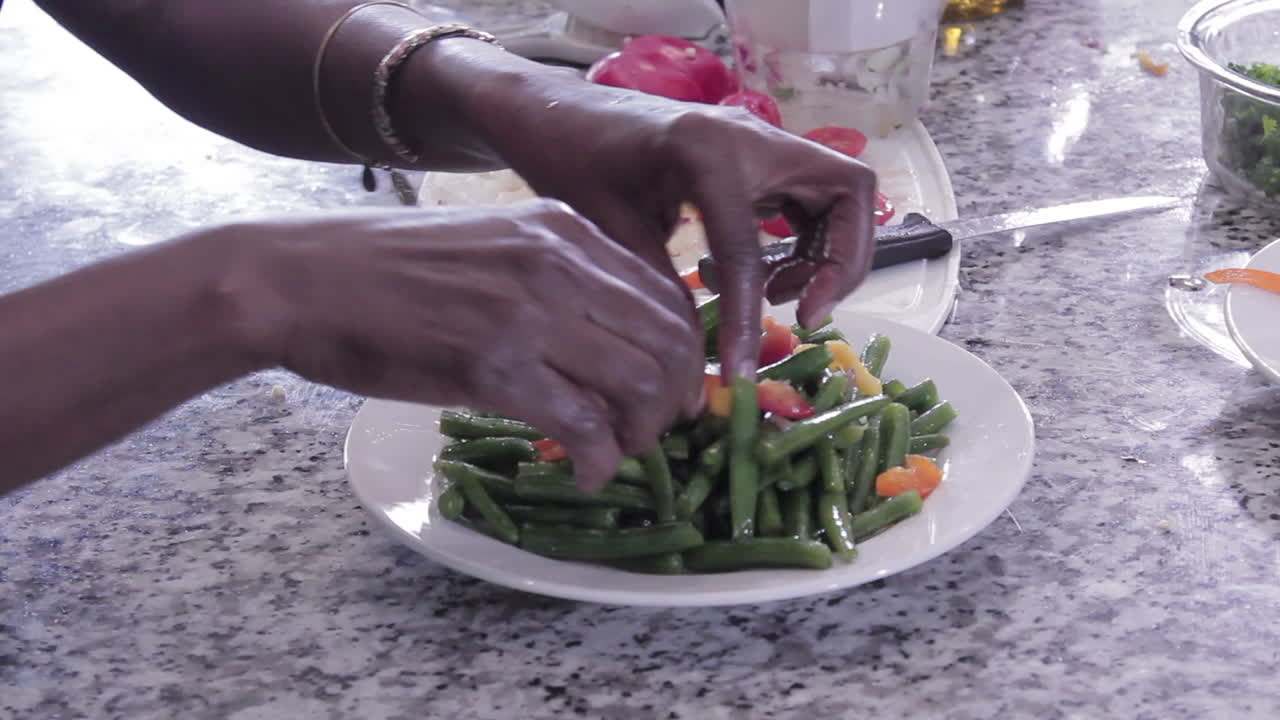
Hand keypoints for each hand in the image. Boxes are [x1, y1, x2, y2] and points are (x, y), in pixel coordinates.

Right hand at [234, 200, 702, 489]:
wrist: (298, 279)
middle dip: (676, 401)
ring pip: (640, 382)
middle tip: (654, 434)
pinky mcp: (492, 365)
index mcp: (563, 230)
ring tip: (616, 452)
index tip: (675, 394)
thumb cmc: (383, 271)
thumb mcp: (490, 249)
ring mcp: (528, 311)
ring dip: (643, 433)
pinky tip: (584, 471)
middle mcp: (558, 262)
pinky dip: (598, 458)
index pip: (665, 297)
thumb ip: (556, 282)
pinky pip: (583, 423)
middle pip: (667, 342)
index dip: (685, 357)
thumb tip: (608, 343)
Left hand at [476, 78, 877, 378]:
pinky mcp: (757, 157)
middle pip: (848, 192)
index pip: (749, 250)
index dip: (749, 320)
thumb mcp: (609, 235)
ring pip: (838, 195)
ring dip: (825, 252)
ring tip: (776, 294)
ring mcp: (759, 142)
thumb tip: (694, 366)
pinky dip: (802, 242)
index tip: (743, 371)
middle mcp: (749, 136)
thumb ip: (659, 293)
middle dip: (840, 261)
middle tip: (804, 313)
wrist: (556, 115)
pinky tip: (756, 274)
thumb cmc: (572, 164)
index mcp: (707, 152)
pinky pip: (809, 199)